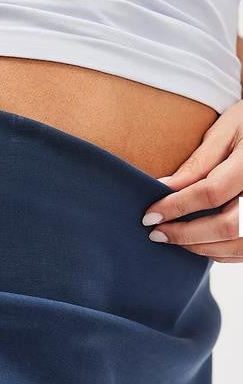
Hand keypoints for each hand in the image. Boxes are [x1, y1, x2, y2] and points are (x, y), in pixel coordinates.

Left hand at [141, 100, 242, 262]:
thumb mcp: (227, 131)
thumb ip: (199, 161)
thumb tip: (164, 188)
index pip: (211, 192)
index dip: (176, 206)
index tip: (149, 215)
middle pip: (227, 226)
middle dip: (186, 235)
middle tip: (156, 234)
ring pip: (236, 246)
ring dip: (199, 248)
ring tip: (172, 239)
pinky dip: (217, 252)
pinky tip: (196, 243)